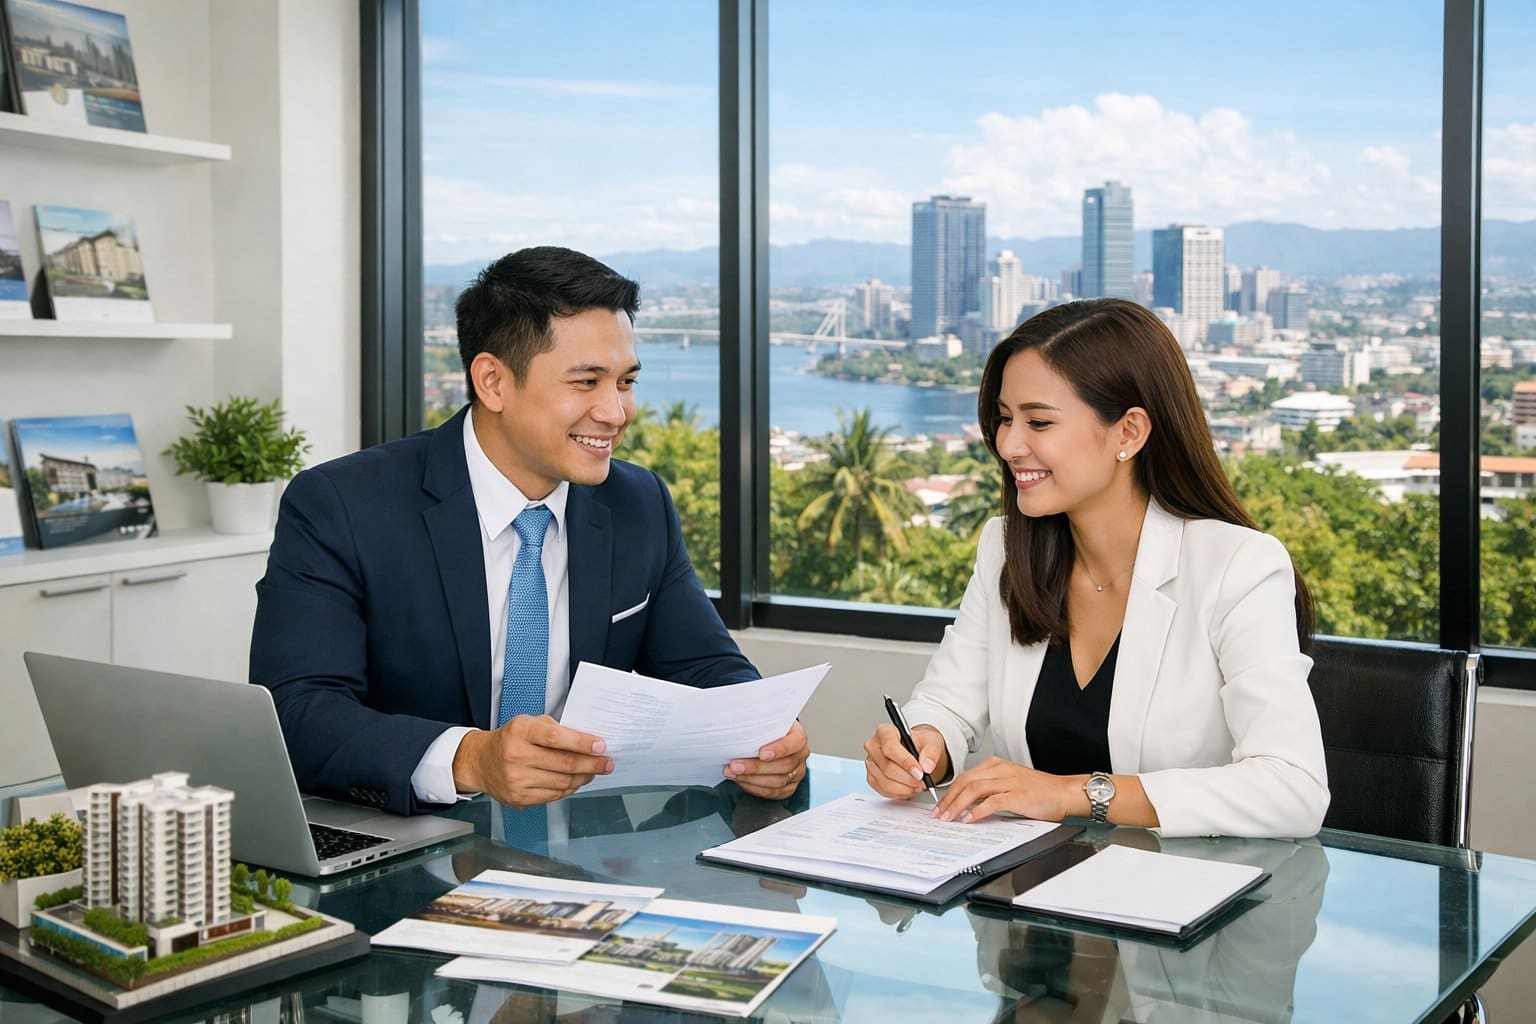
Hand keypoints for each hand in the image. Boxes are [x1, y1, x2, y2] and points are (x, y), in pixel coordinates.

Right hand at [452, 715, 612, 806]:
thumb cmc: (510, 739)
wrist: (480, 762)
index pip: (555, 738)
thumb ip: (555, 730)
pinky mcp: (519, 798)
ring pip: (562, 782)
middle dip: (591, 764)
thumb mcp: (528, 724)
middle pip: (563, 764)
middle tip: (607, 763)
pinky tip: (576, 782)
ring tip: (594, 772)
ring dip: (584, 778)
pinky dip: (569, 789)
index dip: (581, 743)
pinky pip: (553, 795)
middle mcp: (516, 756)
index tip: (600, 746)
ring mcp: (516, 780)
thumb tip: (587, 742)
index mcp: (520, 732)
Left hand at [724, 721, 808, 798]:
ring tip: (732, 773)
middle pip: (783, 766)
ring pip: (777, 783)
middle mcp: (801, 756)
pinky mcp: (789, 787)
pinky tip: (740, 780)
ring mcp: (797, 773)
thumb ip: (759, 723)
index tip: (761, 753)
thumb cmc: (768, 728)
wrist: (774, 738)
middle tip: (735, 765)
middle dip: (756, 768)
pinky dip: (753, 788)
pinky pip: (772, 793)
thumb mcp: (767, 721)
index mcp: (799, 737)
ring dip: (751, 779)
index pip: (794, 744)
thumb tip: (739, 723)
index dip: (779, 749)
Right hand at [864, 722, 947, 798]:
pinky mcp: (871, 777)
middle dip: (908, 779)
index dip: (905, 762)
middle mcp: (874, 746)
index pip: (890, 747)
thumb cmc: (920, 744)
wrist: (917, 753)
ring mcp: (871, 763)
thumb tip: (927, 766)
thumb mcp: (932, 742)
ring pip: (886, 782)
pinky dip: (899, 793)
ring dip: (905, 788)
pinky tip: (909, 788)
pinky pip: (884, 790)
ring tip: (918, 785)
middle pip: (887, 767)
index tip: (920, 772)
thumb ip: (931, 752)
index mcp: (885, 732)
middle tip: (923, 781)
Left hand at [933, 756, 1070, 823]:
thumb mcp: (1010, 784)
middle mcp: (1000, 770)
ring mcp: (1008, 781)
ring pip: (974, 790)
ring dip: (957, 805)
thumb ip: (990, 790)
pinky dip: (977, 811)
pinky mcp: (1017, 795)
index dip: (949, 792)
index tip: (940, 806)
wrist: (1064, 792)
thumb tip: (968, 805)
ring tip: (949, 818)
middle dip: (948, 799)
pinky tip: (969, 819)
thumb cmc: (1039, 791)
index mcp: (996, 765)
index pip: (965, 777)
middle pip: (965, 782)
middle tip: (939, 814)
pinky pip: (991, 802)